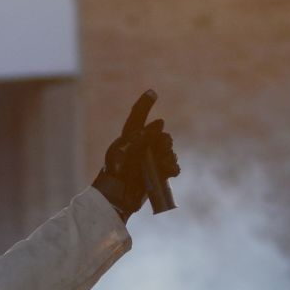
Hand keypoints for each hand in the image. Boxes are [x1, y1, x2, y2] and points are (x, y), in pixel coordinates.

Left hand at [92, 90, 180, 220]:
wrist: (117, 197)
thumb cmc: (116, 173)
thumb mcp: (126, 151)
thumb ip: (143, 136)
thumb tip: (160, 123)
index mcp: (130, 138)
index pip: (137, 118)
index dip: (144, 104)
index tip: (152, 92)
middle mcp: (142, 147)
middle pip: (163, 136)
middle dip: (165, 143)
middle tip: (160, 151)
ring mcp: (151, 160)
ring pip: (170, 151)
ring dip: (170, 157)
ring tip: (163, 166)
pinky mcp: (157, 173)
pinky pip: (173, 166)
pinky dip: (173, 168)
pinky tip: (170, 172)